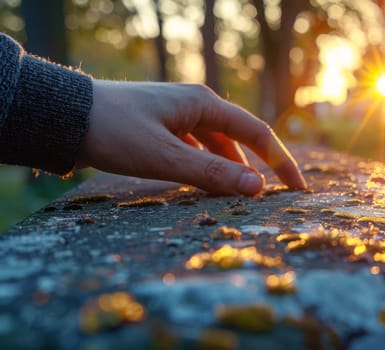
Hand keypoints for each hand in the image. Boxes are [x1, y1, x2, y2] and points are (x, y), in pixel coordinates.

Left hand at [77, 80, 306, 195]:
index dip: (281, 161)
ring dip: (230, 171)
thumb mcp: (166, 157)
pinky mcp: (162, 128)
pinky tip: (203, 186)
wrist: (63, 118)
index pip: (257, 133)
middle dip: (258, 168)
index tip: (298, 188)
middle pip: (240, 138)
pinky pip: (196, 149)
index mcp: (203, 104)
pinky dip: (206, 168)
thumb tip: (258, 188)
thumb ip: (213, 173)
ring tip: (238, 197)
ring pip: (217, 146)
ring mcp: (178, 116)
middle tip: (272, 198)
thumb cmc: (114, 132)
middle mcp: (195, 105)